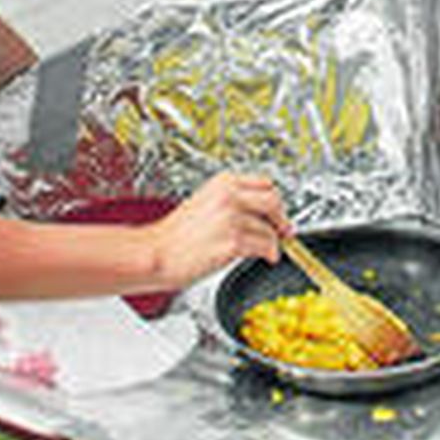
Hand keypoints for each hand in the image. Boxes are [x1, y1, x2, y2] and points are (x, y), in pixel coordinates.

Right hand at [148, 173, 288, 287]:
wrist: (155, 253)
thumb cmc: (173, 236)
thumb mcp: (204, 204)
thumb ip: (232, 203)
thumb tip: (259, 214)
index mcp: (223, 183)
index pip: (264, 184)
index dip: (275, 201)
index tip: (278, 212)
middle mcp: (229, 196)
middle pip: (274, 200)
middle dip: (281, 217)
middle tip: (283, 230)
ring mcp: (232, 218)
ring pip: (271, 227)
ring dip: (274, 241)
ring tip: (269, 249)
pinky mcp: (233, 242)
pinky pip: (266, 245)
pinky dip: (270, 253)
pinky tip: (267, 257)